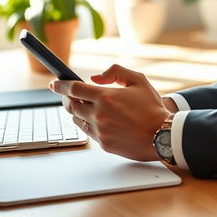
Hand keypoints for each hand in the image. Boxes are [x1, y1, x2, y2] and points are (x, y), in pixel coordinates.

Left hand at [49, 64, 169, 161]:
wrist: (162, 135)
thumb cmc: (152, 107)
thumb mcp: (138, 80)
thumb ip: (115, 72)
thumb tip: (95, 78)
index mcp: (106, 97)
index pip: (74, 89)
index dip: (61, 85)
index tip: (54, 83)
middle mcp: (99, 114)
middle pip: (71, 105)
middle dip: (66, 98)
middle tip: (67, 94)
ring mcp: (100, 131)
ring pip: (77, 120)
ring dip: (76, 111)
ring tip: (84, 106)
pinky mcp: (103, 144)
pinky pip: (88, 132)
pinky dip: (87, 124)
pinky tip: (96, 120)